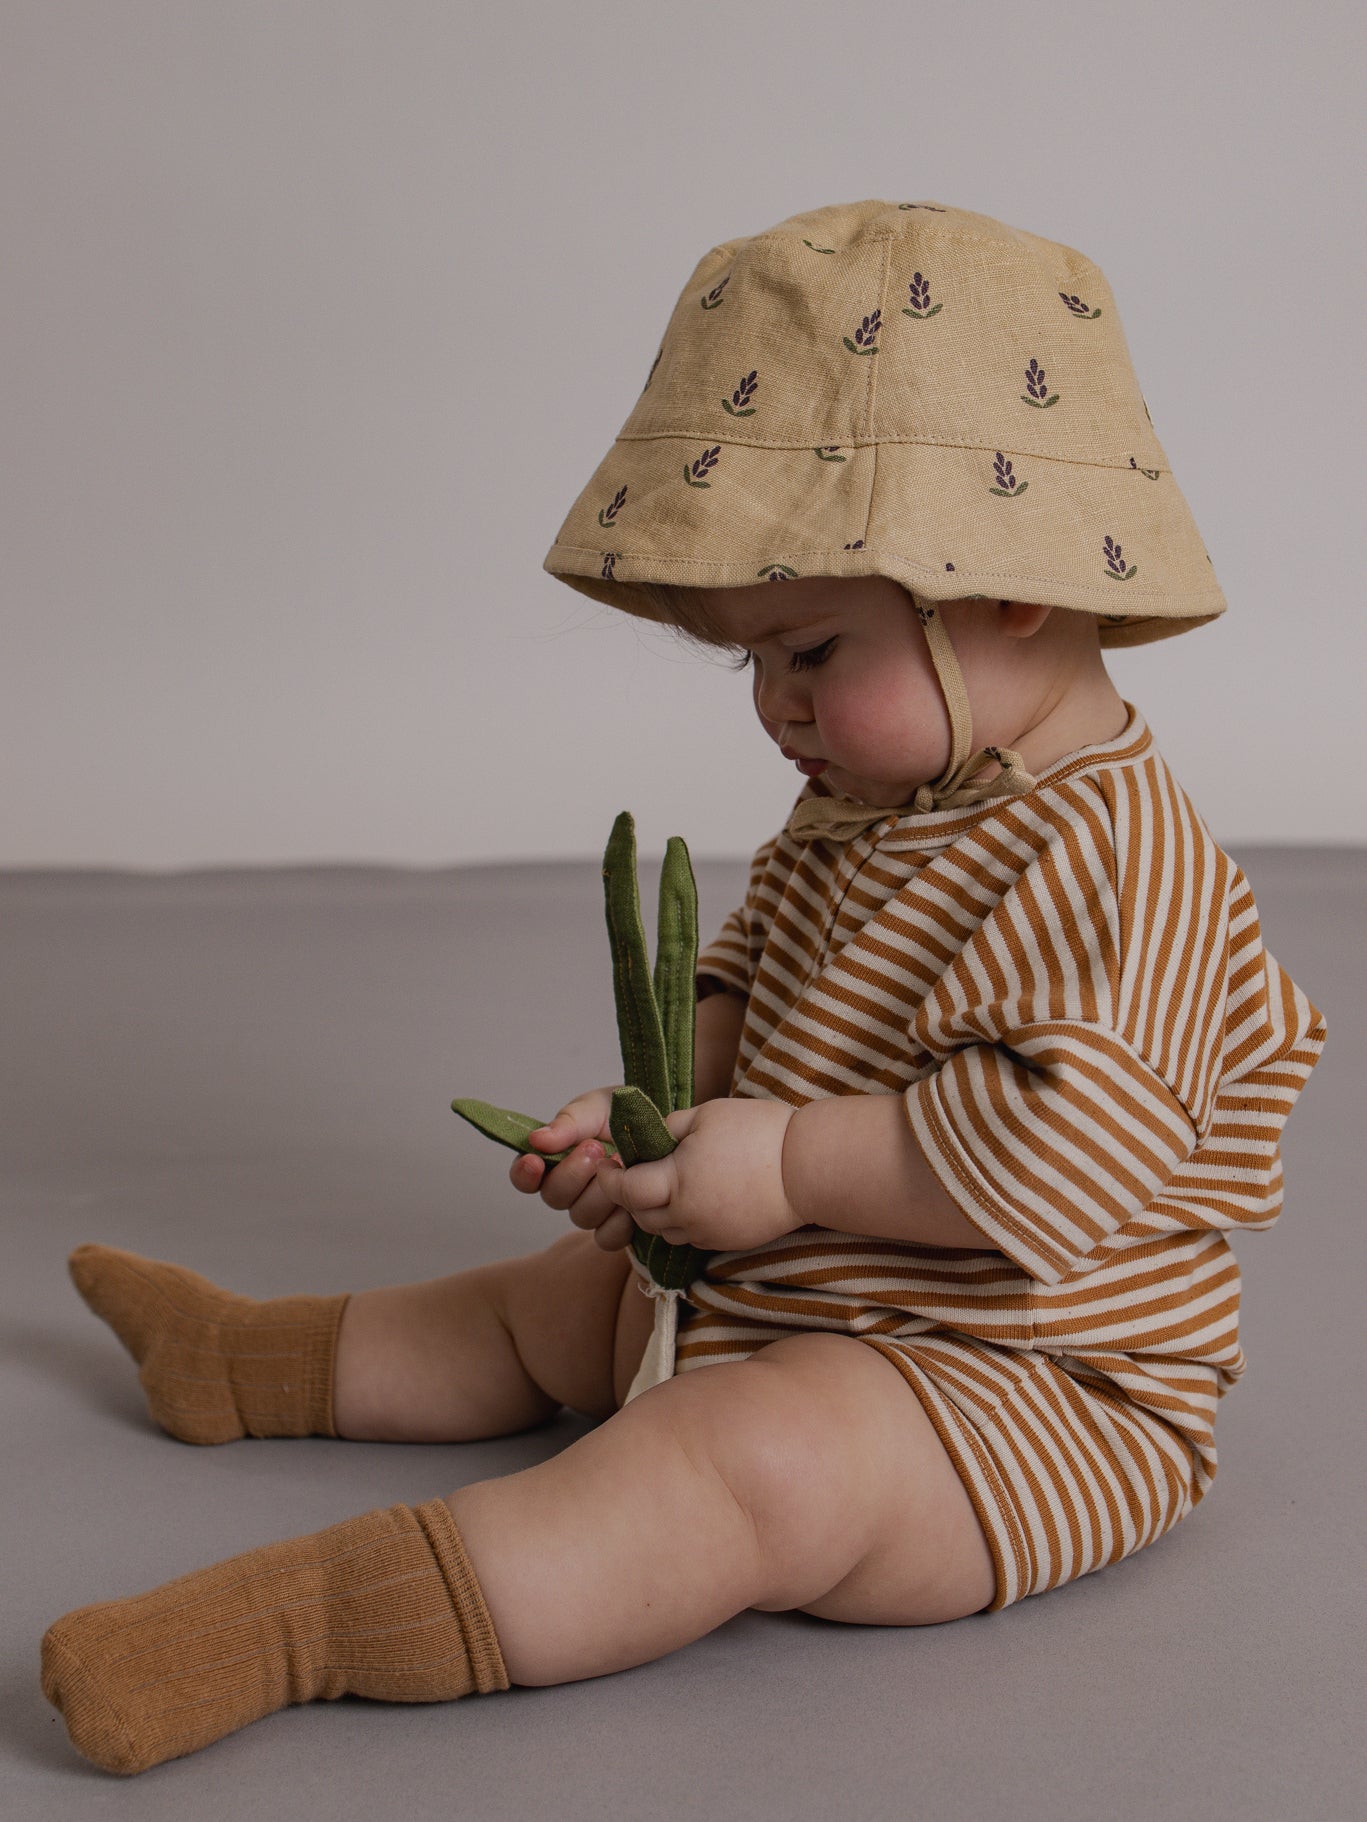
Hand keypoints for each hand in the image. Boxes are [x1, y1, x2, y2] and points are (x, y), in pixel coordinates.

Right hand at [508, 1085, 624, 1241]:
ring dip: (601, 1192)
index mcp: (554, 1159)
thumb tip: (536, 1140)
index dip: (524, 1174)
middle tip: (595, 1148)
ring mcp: (593, 1210)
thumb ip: (568, 1122)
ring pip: (581, 1217)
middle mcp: (569, 1189)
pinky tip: (634, 1196)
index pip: (524, 1177)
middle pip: (554, 1197)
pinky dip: (619, 1219)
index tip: (535, 1161)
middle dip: (574, 1173)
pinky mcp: (617, 1227)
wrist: (667, 1129)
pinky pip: (607, 1237)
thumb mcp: (598, 1106)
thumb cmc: (627, 1114)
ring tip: (623, 1165)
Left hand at [592, 1098, 799, 1254]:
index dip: (610, 1180)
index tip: (607, 1166)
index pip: (626, 1191)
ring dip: (656, 1212)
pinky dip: (682, 1222)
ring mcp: (709, 1233)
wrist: (807, 1166)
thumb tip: (643, 1139)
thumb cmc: (758, 1131)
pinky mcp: (727, 1241)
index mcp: (678, 1180)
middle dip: (631, 1196)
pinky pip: (691, 1237)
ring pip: (665, 1231)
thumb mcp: (706, 1114)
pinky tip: (695, 1197)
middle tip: (634, 1173)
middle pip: (642, 1216)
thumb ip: (667, 1128)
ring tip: (665, 1185)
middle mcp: (688, 1214)